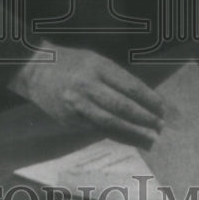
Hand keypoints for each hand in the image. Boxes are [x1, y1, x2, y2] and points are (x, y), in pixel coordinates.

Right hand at [10, 43, 164, 146]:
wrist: (35, 70)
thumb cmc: (71, 63)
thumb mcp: (94, 60)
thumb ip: (115, 78)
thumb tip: (144, 100)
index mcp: (97, 66)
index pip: (130, 86)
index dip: (149, 99)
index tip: (163, 109)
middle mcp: (87, 85)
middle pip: (122, 107)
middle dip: (145, 119)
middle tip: (161, 127)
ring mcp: (77, 105)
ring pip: (111, 123)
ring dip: (134, 133)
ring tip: (150, 139)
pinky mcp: (70, 120)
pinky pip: (97, 130)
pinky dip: (116, 136)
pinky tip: (129, 139)